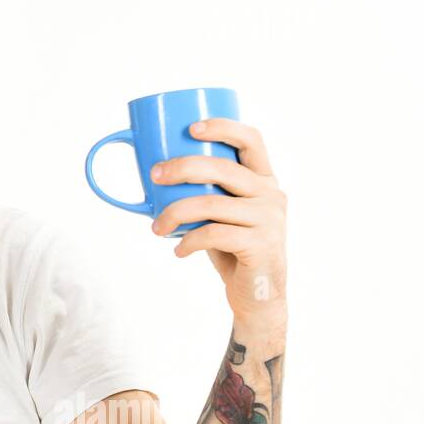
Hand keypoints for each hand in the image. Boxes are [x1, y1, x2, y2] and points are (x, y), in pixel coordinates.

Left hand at [149, 119, 286, 325]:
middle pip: (223, 168)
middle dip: (182, 167)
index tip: (191, 128)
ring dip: (175, 213)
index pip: (252, 140)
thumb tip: (152, 174)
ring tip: (156, 227)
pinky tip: (178, 250)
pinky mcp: (261, 245)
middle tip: (154, 176)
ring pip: (212, 204)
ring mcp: (269, 219)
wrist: (260, 296)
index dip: (223, 127)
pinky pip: (214, 235)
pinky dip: (188, 241)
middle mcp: (271, 194)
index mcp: (264, 179)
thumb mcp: (221, 215)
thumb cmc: (232, 249)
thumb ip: (203, 193)